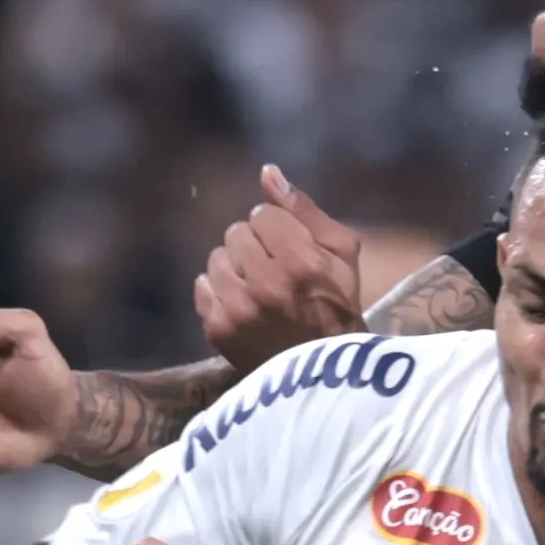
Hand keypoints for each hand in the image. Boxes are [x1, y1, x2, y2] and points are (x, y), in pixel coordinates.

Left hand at [193, 166, 367, 372]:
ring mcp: (239, 309)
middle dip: (253, 246)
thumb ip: (304, 210)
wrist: (323, 372)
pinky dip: (219, 293)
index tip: (289, 250)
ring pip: (216, 258)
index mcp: (300, 262)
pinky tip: (241, 306)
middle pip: (236, 232)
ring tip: (255, 288)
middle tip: (272, 270)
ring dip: (234, 268)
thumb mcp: (341, 254)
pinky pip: (203, 287)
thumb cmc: (338, 306)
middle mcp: (265, 283)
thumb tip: (267, 172)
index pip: (262, 214)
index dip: (276, 229)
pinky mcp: (219, 329)